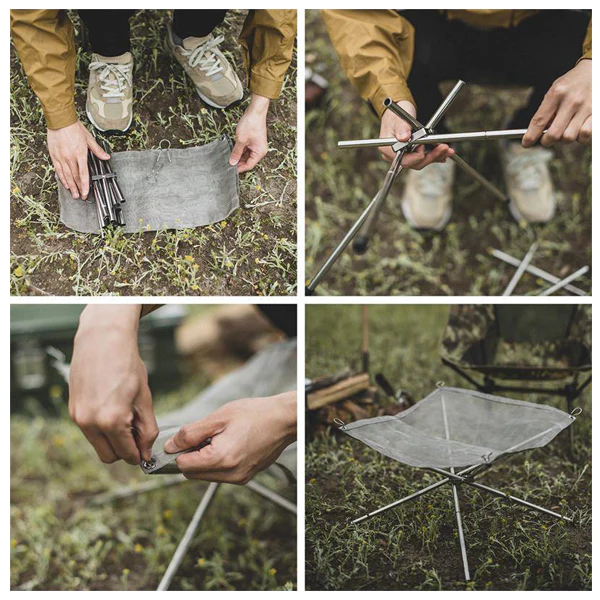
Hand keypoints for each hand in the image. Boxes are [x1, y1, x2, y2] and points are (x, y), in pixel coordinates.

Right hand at [47, 120, 109, 199]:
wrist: (60, 120)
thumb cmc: (74, 128)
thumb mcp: (89, 139)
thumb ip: (97, 150)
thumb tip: (106, 157)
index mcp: (80, 154)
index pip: (84, 174)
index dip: (85, 185)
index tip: (86, 193)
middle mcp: (70, 158)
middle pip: (75, 177)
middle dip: (78, 188)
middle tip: (80, 196)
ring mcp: (61, 157)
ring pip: (66, 175)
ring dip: (70, 186)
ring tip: (73, 194)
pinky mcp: (54, 155)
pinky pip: (58, 170)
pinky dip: (62, 178)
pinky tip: (65, 183)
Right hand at [68, 305, 157, 464]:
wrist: (103, 340)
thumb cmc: (127, 366)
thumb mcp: (145, 398)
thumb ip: (147, 429)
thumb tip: (145, 453)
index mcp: (112, 421)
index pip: (126, 455)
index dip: (139, 454)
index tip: (146, 449)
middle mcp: (90, 423)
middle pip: (109, 456)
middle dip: (124, 450)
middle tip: (137, 432)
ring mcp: (78, 417)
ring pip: (97, 444)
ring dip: (112, 439)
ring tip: (126, 415)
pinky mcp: (72, 410)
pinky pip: (89, 430)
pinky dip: (102, 427)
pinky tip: (113, 407)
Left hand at [163, 391, 296, 484]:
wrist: (283, 419)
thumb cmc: (254, 414)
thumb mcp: (218, 418)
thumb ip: (190, 433)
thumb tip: (169, 446)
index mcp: (221, 459)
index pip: (183, 465)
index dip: (179, 450)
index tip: (187, 437)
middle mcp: (230, 474)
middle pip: (192, 473)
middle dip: (191, 456)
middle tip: (205, 434)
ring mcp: (239, 478)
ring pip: (206, 475)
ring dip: (204, 459)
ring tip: (219, 437)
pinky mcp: (245, 477)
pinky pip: (220, 474)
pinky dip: (217, 461)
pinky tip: (229, 444)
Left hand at [229, 94, 269, 172]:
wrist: (255, 111)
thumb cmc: (251, 124)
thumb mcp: (241, 140)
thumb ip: (236, 152)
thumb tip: (232, 162)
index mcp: (259, 152)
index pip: (249, 165)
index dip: (240, 168)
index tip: (231, 170)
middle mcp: (260, 150)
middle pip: (248, 160)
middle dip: (239, 162)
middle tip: (228, 163)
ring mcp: (257, 145)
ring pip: (246, 155)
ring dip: (239, 155)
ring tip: (230, 156)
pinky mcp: (254, 140)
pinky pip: (246, 149)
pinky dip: (240, 150)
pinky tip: (233, 149)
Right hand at [378, 100, 453, 168]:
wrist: (397, 112)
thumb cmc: (394, 115)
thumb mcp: (398, 118)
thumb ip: (402, 128)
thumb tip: (404, 138)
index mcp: (388, 150)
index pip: (403, 160)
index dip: (417, 156)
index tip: (425, 147)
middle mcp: (394, 156)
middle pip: (414, 163)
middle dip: (430, 157)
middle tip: (443, 148)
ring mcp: (403, 156)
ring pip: (420, 162)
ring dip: (435, 156)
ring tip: (447, 150)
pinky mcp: (411, 154)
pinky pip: (423, 158)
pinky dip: (434, 155)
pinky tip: (443, 153)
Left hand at [523, 60, 591, 147]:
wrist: (595, 69)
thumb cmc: (572, 83)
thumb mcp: (555, 90)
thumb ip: (547, 110)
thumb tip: (539, 132)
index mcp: (556, 93)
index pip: (539, 121)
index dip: (530, 136)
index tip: (526, 143)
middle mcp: (571, 101)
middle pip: (554, 134)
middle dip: (547, 141)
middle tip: (546, 139)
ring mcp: (586, 107)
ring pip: (569, 137)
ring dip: (564, 138)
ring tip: (565, 130)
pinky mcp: (597, 112)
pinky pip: (585, 135)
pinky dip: (579, 137)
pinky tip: (578, 130)